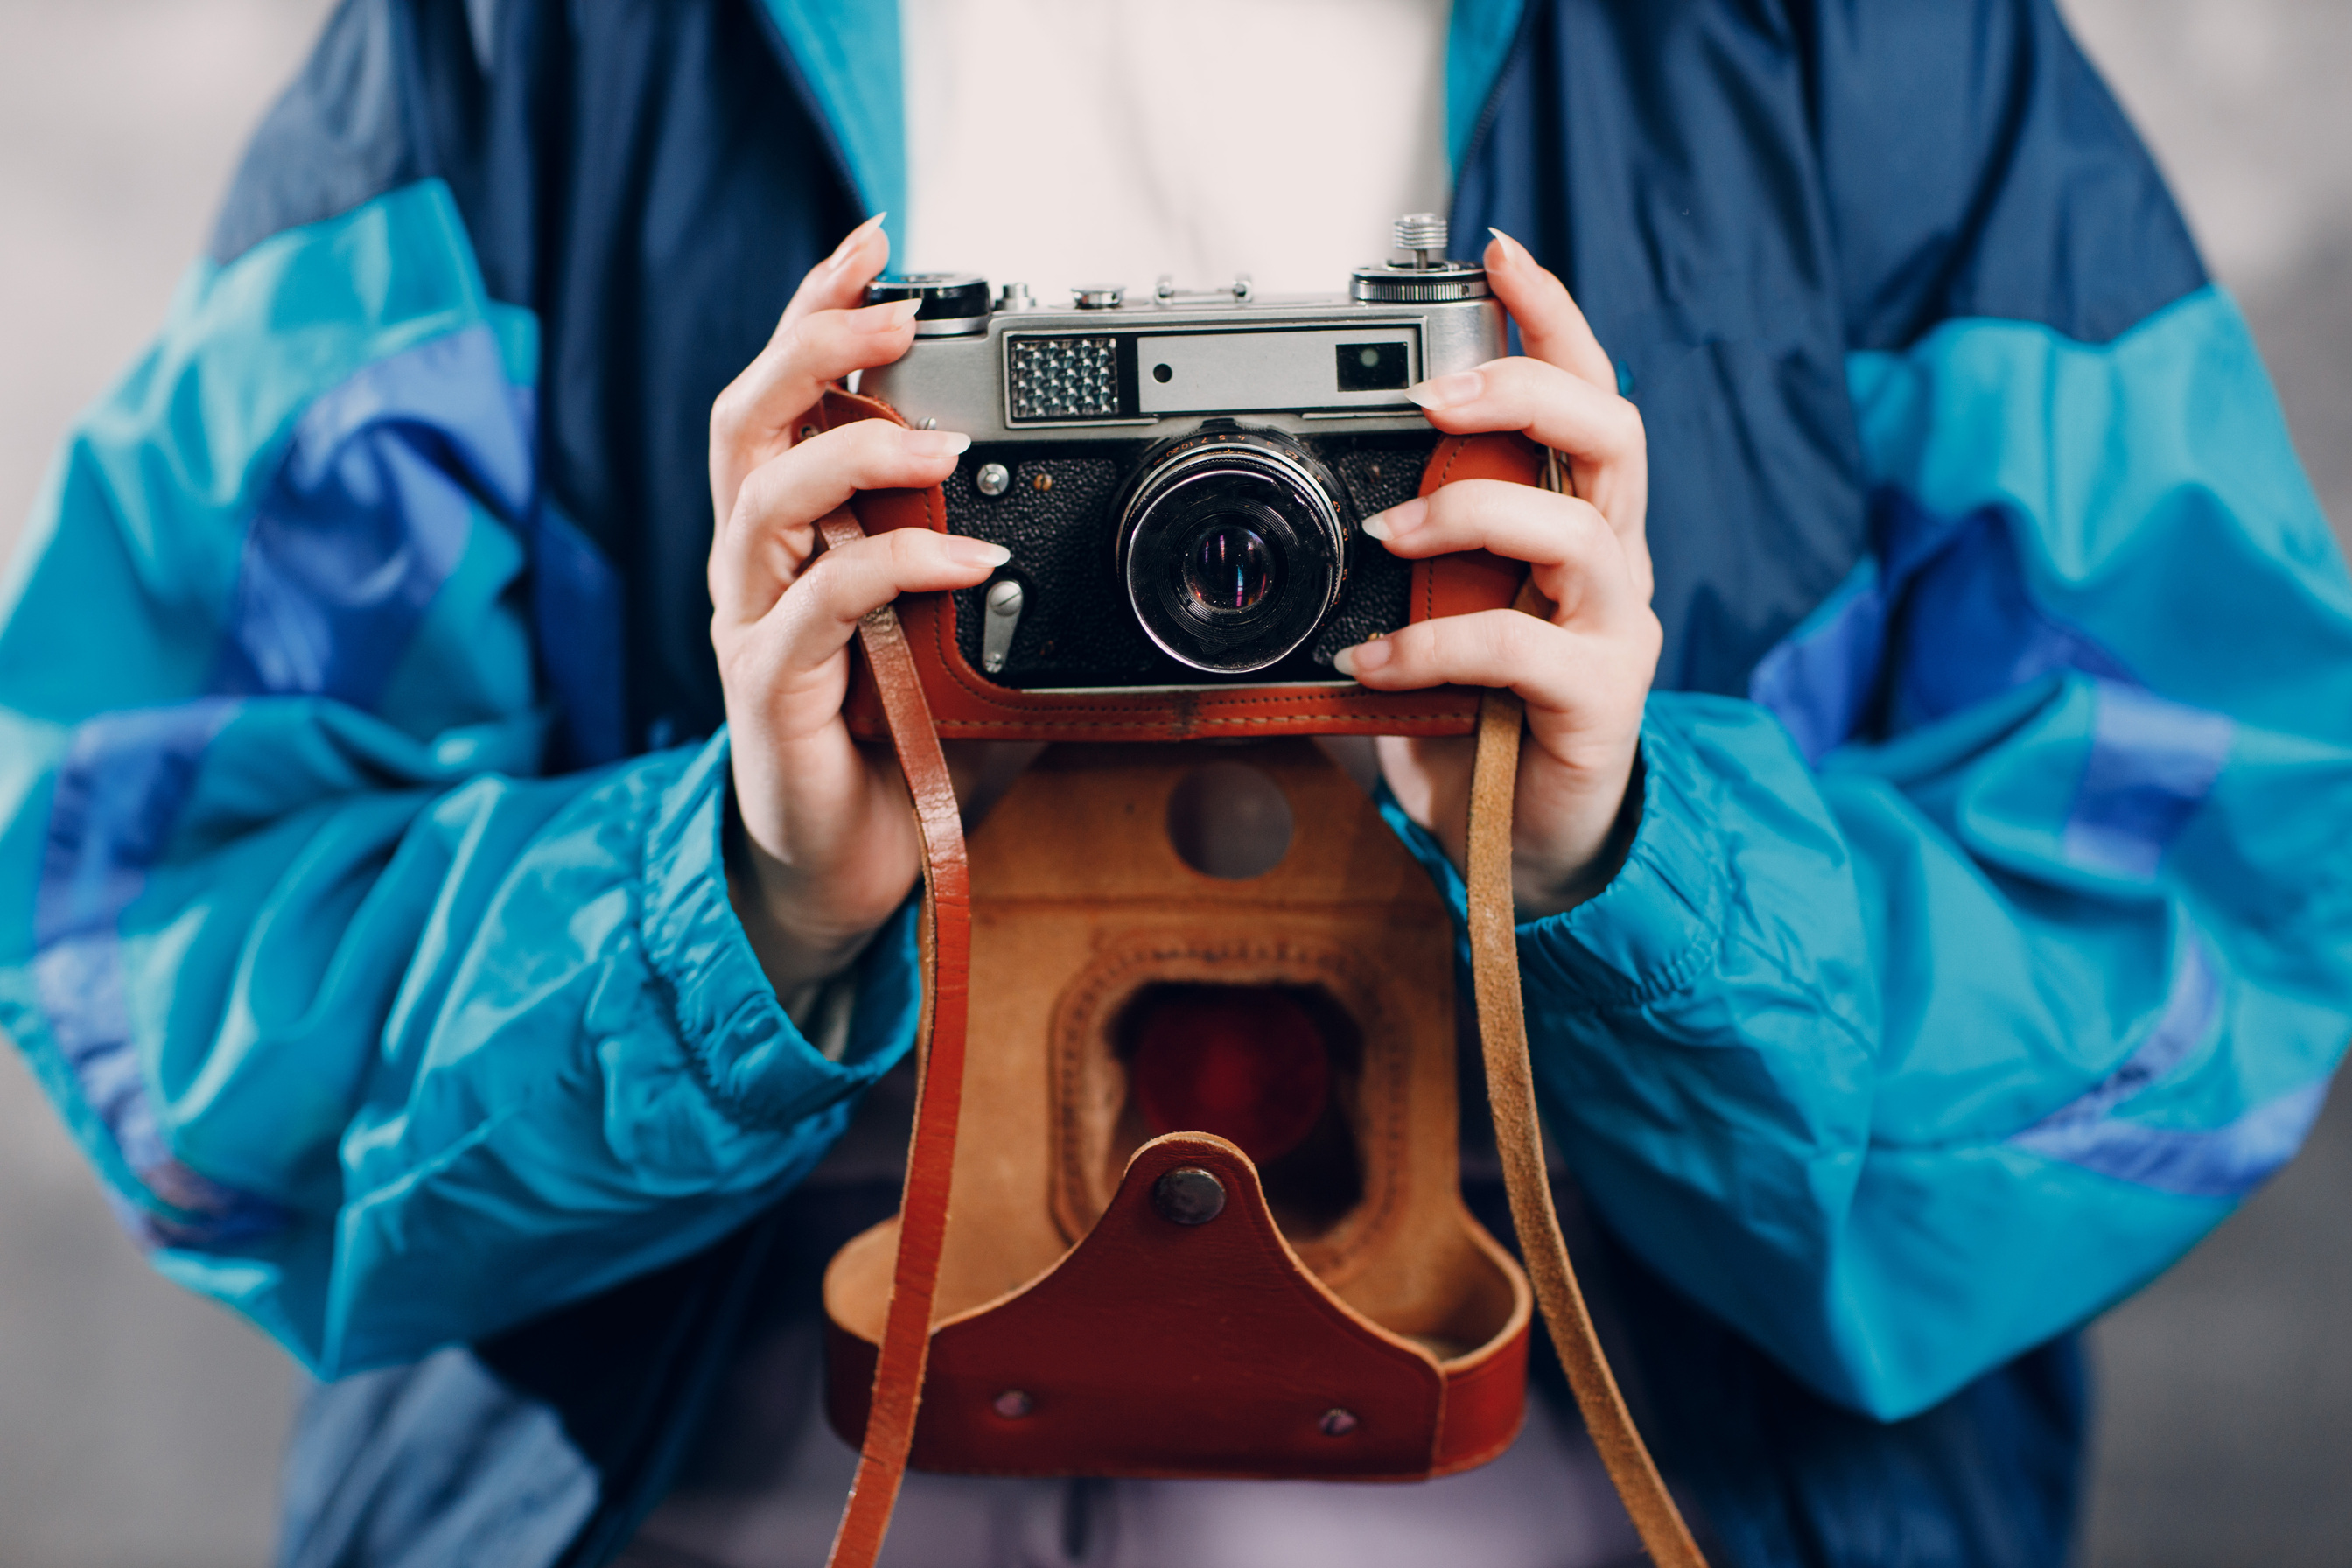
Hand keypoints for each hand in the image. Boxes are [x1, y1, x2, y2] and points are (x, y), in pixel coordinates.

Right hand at [709, 215, 1004, 993]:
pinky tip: (966, 562)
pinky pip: (820, 607)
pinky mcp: (767, 694)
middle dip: (813, 344)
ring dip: (856, 453)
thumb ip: (1011, 584)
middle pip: (745, 419)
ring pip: (763, 498)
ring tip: (943, 442)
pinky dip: (895, 571)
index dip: (818, 311)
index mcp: (793, 536)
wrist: (848, 876)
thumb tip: (1107, 539)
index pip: (785, 397)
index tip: (875, 244)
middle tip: (893, 311)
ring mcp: (751, 627)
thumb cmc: (902, 754)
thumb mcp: (971, 648)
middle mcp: (755, 567)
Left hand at [1334, 231, 1659, 920]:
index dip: (1552, 318)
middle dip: (1526, 388)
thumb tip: (1277, 534)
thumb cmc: (1478, 723)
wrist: (1525, 849)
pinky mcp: (1598, 701)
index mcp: (1574, 521)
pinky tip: (1372, 663)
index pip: (1585, 393)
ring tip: (1391, 532)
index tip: (1497, 253)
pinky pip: (1519, 649)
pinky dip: (1432, 646)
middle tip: (1437, 395)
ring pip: (1577, 530)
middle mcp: (1609, 563)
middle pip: (1611, 432)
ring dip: (1470, 513)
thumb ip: (1378, 573)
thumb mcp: (1420, 623)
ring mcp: (1613, 630)